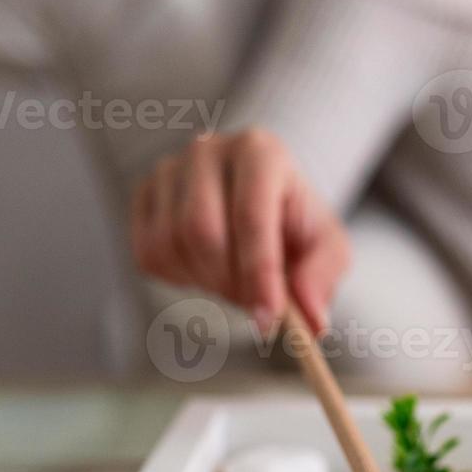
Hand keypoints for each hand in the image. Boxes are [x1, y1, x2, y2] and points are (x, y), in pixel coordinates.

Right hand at [130, 129, 349, 332]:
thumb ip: (323, 275)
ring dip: (206, 282)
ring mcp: (169, 169)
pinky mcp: (144, 194)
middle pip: (201, 231)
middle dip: (230, 282)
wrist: (264, 203)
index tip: (268, 320)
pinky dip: (178, 278)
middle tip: (255, 304)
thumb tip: (310, 319)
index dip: (259, 274)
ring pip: (170, 244)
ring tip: (236, 281)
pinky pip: (148, 253)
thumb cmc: (296, 224)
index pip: (251, 216)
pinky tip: (207, 270)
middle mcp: (208, 150)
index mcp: (260, 152)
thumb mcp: (327, 247)